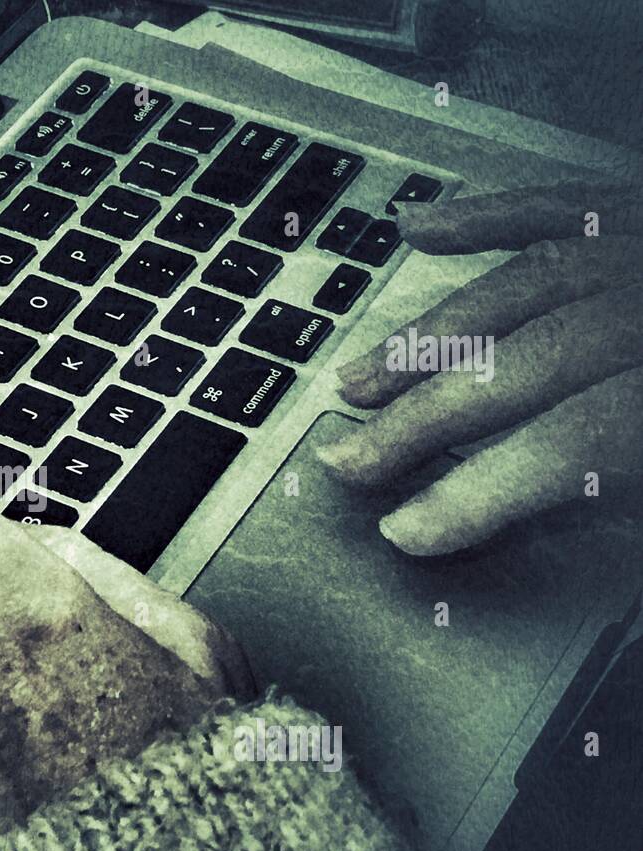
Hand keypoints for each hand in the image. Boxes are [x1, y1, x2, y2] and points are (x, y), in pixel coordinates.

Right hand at [319, 182, 642, 554]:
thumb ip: (641, 489)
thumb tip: (565, 522)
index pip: (575, 439)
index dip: (482, 490)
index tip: (409, 530)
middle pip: (522, 361)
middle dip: (422, 417)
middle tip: (352, 460)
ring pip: (521, 285)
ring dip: (428, 334)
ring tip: (360, 379)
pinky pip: (564, 204)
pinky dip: (486, 216)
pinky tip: (423, 227)